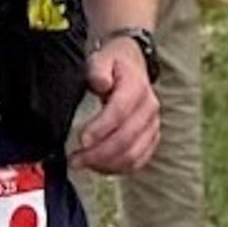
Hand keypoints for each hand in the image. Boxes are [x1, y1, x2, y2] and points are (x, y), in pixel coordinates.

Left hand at [70, 38, 158, 172]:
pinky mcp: (150, 140)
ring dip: (105, 164)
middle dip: (98, 153)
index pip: (120, 111)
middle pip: (126, 139)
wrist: (132, 67)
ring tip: (82, 163)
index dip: (101, 128)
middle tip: (75, 159)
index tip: (81, 140)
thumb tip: (101, 83)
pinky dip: (117, 169)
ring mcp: (152, 126)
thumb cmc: (112, 65)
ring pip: (133, 155)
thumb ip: (98, 69)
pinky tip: (97, 167)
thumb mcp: (102, 58)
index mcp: (136, 86)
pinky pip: (137, 162)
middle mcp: (149, 108)